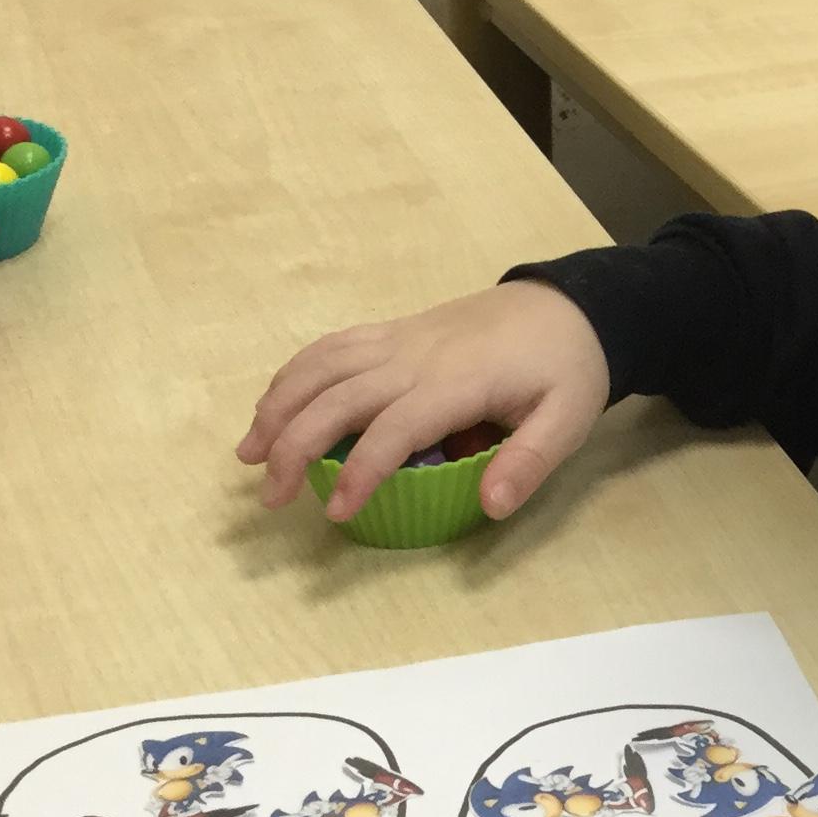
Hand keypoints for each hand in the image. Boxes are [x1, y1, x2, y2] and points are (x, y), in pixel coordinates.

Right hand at [238, 283, 610, 523]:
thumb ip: (530, 461)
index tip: (335, 512)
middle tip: (270, 497)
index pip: (395, 427)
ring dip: (278, 406)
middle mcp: (417, 355)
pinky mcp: (394, 331)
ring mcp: (400, 338)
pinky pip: (332, 346)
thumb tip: (490, 507)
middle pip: (339, 395)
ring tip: (248, 454)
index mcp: (458, 381)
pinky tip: (275, 404)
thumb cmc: (568, 368)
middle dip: (295, 445)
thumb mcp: (568, 418)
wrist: (569, 304)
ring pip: (322, 365)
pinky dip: (294, 374)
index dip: (361, 470)